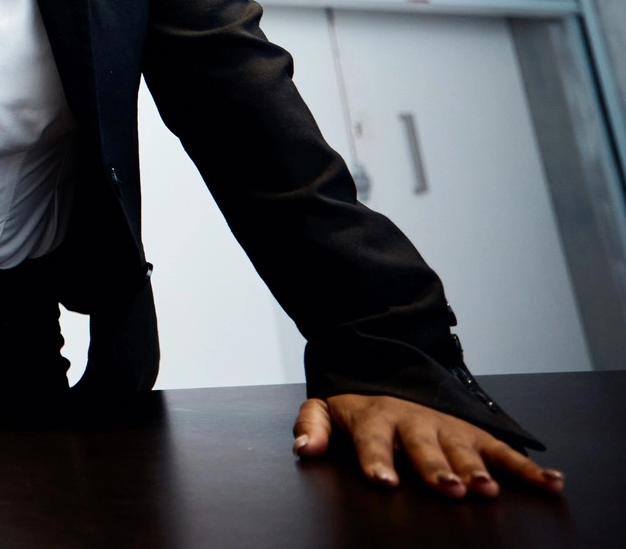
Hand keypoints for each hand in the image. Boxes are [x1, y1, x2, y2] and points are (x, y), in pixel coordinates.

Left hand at [292, 393, 563, 498]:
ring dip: (477, 468)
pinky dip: (528, 467)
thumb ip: (312, 425)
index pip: (373, 441)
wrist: (390, 365)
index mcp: (375, 418)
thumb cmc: (359, 404)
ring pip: (464, 449)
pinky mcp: (474, 432)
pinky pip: (503, 449)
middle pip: (425, 448)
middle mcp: (414, 422)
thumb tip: (304, 448)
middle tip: (449, 488)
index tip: (384, 482)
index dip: (377, 461)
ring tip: (487, 489)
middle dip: (437, 468)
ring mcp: (447, 426)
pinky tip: (550, 483)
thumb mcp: (327, 406)